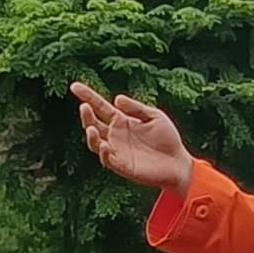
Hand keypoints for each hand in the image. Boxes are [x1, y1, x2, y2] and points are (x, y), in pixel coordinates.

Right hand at [69, 83, 196, 197]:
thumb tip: (116, 99)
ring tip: (91, 128)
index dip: (88, 96)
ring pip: (95, 142)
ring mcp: (116, 150)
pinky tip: (104, 146)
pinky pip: (107, 159)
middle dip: (86, 116)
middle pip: (93, 123)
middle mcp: (115, 135)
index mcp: (121, 120)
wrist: (178, 163)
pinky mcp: (121, 166)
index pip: (100, 107)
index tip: (75, 86)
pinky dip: (103, 153)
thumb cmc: (168, 139)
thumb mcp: (155, 117)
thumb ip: (136, 108)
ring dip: (90, 136)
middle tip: (84, 107)